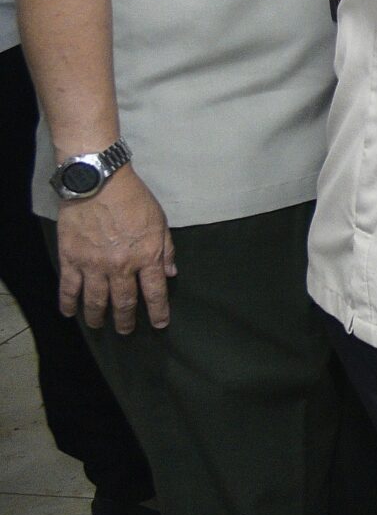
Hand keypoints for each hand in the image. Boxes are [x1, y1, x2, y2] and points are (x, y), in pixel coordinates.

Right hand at [55, 168, 174, 333]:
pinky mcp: (71, 259)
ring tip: (99, 326)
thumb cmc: (134, 199)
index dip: (158, 311)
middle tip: (126, 331)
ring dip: (98, 317)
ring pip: (96, 300)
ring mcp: (93, 265)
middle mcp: (121, 267)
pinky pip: (69, 288)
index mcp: (146, 257)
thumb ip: (166, 249)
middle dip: (126, 320)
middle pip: (124, 302)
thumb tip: (171, 273)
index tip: (160, 324)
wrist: (99, 183)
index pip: (155, 292)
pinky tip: (70, 313)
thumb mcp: (159, 221)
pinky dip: (68, 303)